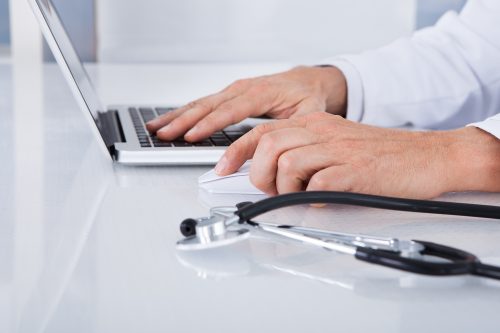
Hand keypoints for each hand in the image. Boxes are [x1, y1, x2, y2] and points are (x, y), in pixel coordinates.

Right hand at [146, 66, 346, 140]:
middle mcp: (242, 89)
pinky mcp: (229, 95)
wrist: (308, 81)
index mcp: (260, 93)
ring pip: (200, 103)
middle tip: (162, 134)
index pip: (229, 111)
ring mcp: (233, 90)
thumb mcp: (308, 114)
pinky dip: (184, 112)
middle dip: (183, 121)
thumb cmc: (306, 96)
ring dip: (176, 116)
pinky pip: (203, 104)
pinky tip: (169, 121)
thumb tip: (277, 150)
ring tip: (155, 127)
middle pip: (207, 105)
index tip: (191, 136)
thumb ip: (291, 130)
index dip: (209, 125)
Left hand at [215, 112, 499, 198]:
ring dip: (283, 187)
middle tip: (273, 191)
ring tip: (298, 196)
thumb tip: (273, 177)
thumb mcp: (338, 144)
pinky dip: (309, 198)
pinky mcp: (354, 172)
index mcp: (315, 123)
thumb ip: (306, 154)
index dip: (235, 152)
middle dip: (259, 174)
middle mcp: (322, 131)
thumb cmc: (384, 155)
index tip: (221, 169)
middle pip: (267, 145)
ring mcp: (338, 150)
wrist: (429, 156)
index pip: (261, 131)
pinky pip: (316, 184)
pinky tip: (320, 201)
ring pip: (285, 162)